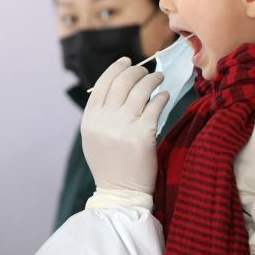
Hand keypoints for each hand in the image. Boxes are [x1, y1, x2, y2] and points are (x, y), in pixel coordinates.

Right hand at [81, 58, 169, 194]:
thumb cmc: (110, 166)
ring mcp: (123, 126)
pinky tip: (164, 96)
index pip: (102, 84)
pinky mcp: (143, 134)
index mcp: (90, 120)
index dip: (116, 68)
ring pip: (140, 89)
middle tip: (147, 71)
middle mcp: (104, 120)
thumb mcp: (94, 138)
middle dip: (136, 71)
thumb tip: (118, 86)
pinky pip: (155, 105)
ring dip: (152, 79)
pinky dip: (161, 97)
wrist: (120, 193)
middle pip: (122, 82)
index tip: (127, 61)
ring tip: (159, 78)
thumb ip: (101, 114)